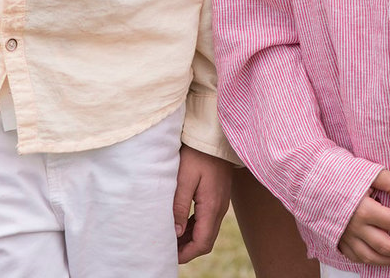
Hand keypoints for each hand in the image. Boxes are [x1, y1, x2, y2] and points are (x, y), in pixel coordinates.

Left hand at [173, 145, 232, 262]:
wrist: (215, 135)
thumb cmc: (197, 153)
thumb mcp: (184, 178)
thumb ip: (180, 206)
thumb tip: (176, 233)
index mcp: (212, 206)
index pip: (202, 243)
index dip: (186, 254)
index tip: (170, 255)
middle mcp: (220, 208)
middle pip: (206, 240)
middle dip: (188, 249)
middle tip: (168, 249)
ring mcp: (221, 202)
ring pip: (207, 231)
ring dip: (191, 239)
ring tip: (172, 239)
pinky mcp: (219, 196)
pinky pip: (208, 219)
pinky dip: (196, 227)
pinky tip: (182, 224)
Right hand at [338, 169, 389, 267]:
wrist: (309, 176)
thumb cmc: (337, 171)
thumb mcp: (366, 170)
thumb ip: (389, 180)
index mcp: (363, 210)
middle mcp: (355, 228)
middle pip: (387, 247)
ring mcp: (345, 237)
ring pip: (372, 258)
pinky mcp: (338, 240)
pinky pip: (356, 258)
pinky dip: (371, 260)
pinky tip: (379, 256)